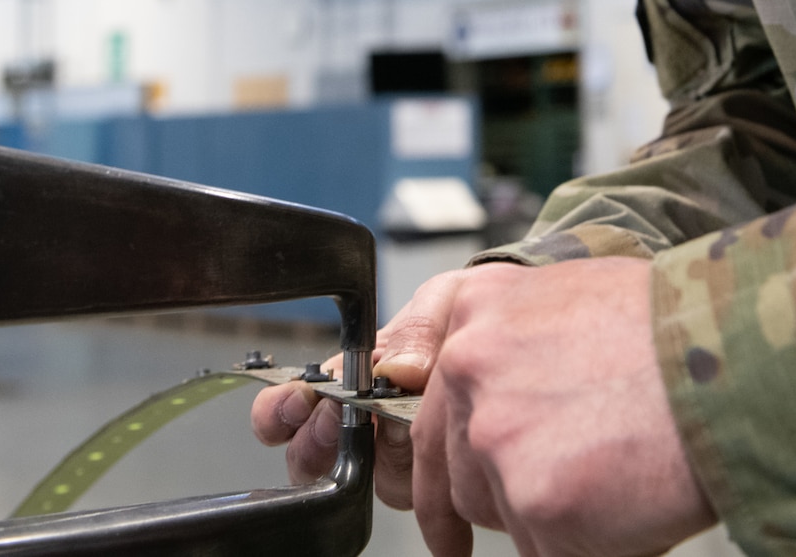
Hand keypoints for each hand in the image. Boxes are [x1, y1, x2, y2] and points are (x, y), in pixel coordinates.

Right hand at [250, 267, 471, 508]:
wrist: (513, 331)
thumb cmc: (466, 316)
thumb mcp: (439, 304)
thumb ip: (416, 330)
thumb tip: (397, 371)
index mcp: (346, 378)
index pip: (287, 408)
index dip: (281, 411)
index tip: (300, 398)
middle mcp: (360, 420)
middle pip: (307, 455)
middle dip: (310, 440)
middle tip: (333, 414)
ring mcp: (392, 452)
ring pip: (352, 477)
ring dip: (360, 455)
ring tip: (383, 425)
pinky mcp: (427, 477)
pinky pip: (406, 490)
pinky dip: (410, 471)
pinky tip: (426, 447)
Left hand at [413, 258, 713, 556]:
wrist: (737, 357)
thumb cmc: (677, 327)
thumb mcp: (575, 298)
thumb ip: (519, 344)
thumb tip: (503, 399)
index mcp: (477, 309)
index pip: (428, 402)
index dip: (438, 460)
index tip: (437, 499)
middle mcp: (471, 367)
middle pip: (459, 469)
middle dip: (500, 494)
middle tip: (550, 501)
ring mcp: (496, 436)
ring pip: (502, 513)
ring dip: (551, 514)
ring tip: (617, 474)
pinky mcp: (534, 499)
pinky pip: (547, 549)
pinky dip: (590, 543)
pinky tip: (631, 499)